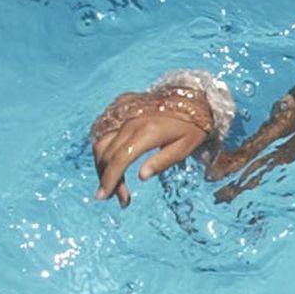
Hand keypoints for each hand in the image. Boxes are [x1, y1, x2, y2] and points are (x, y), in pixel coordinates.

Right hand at [91, 94, 209, 207]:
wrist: (193, 97)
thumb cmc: (191, 126)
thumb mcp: (184, 148)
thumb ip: (162, 162)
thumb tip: (141, 177)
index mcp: (148, 132)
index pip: (120, 159)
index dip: (110, 179)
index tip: (105, 196)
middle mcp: (131, 122)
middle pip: (107, 154)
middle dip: (107, 178)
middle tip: (116, 196)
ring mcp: (124, 114)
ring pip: (101, 143)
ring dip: (101, 165)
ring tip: (112, 183)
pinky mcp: (121, 108)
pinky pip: (103, 131)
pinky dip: (102, 149)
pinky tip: (111, 162)